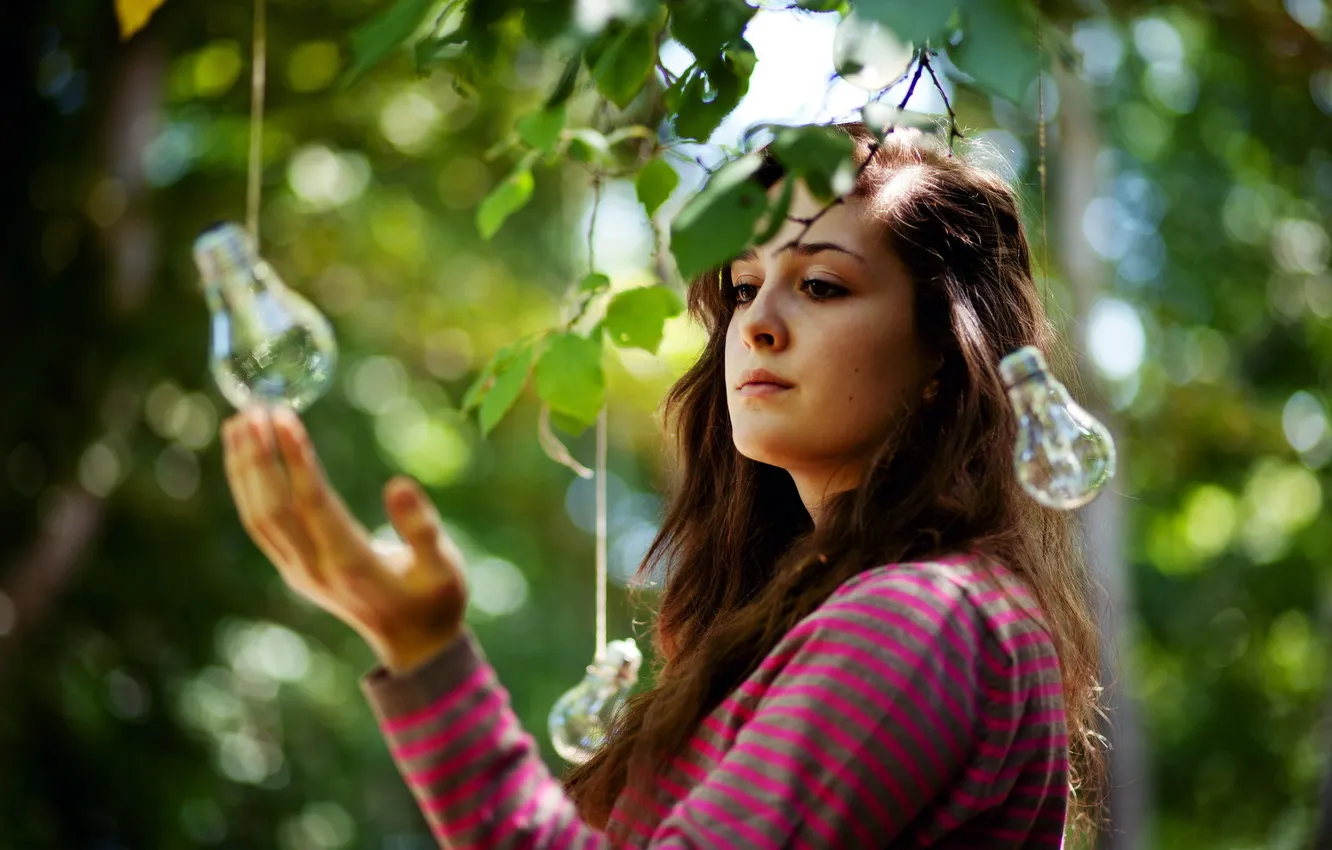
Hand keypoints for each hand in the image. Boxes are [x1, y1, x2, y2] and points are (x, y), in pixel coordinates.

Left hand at [221, 406, 467, 672]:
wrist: (415, 646)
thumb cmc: (437, 599)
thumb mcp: (444, 566)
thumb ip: (422, 527)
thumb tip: (397, 483)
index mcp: (352, 565)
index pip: (313, 504)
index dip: (296, 459)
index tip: (283, 417)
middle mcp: (316, 570)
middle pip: (272, 509)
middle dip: (258, 458)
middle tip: (251, 409)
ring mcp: (300, 572)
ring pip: (258, 517)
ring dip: (244, 469)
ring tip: (238, 422)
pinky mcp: (294, 569)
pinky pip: (260, 524)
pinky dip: (248, 487)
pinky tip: (246, 457)